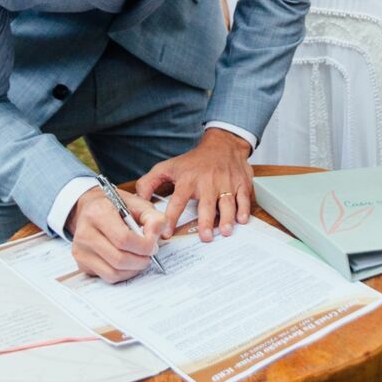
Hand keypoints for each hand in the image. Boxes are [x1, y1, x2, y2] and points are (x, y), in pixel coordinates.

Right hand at [67, 186, 165, 282]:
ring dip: (133, 269)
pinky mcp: (82, 263)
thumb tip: (156, 236)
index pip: (124, 239)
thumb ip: (152, 217)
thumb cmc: (114, 207)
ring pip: (114, 272)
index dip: (144, 246)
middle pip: (119, 259)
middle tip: (149, 253)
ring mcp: (81, 250)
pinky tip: (128, 262)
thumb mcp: (137, 204)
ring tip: (140, 258)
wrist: (90, 209)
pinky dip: (123, 273)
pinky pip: (108, 276)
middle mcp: (85, 233)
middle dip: (141, 260)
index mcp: (98, 213)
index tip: (153, 244)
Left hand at [137, 128, 252, 242]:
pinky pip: (244, 198)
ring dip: (227, 218)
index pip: (177, 201)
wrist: (223, 144)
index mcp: (188, 180)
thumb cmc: (194, 161)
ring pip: (227, 202)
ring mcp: (226, 183)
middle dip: (206, 221)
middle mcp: (207, 182)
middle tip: (205, 237)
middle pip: (206, 204)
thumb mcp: (168, 167)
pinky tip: (242, 220)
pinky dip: (244, 209)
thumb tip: (137, 199)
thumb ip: (149, 183)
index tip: (166, 233)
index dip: (171, 217)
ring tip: (225, 232)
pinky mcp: (241, 184)